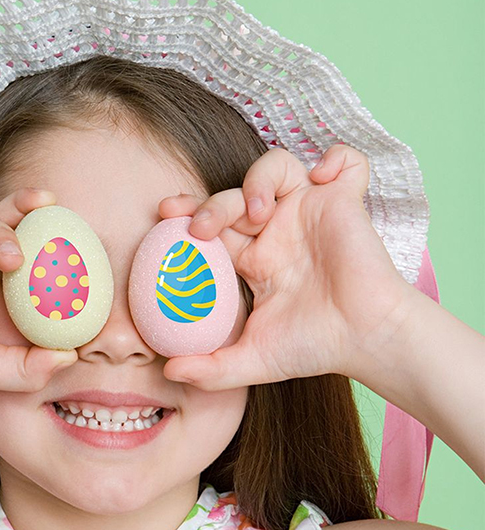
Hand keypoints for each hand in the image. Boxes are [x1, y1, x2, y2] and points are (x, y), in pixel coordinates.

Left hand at [157, 145, 415, 389]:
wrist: (365, 341)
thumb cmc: (314, 347)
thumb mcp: (253, 360)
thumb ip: (211, 369)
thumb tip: (170, 371)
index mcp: (251, 259)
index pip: (211, 226)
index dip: (187, 214)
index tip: (164, 217)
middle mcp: (276, 231)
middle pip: (233, 195)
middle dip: (211, 203)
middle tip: (200, 228)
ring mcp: (309, 213)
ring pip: (275, 167)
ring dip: (259, 179)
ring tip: (258, 211)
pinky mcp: (343, 202)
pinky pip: (345, 162)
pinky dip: (336, 158)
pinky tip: (322, 177)